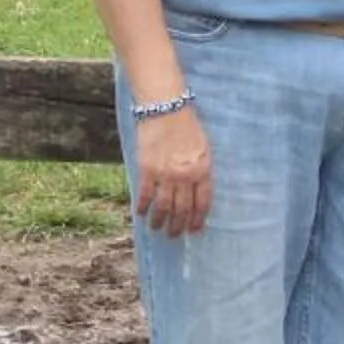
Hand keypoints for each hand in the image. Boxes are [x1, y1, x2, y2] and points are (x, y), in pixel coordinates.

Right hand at [135, 107, 213, 234]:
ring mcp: (165, 175)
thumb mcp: (203, 149)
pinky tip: (140, 213)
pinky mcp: (147, 170)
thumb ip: (201, 171)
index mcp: (203, 171)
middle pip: (182, 210)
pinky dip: (142, 207)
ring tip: (157, 228)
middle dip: (178, 226)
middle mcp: (185, 177)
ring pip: (163, 207)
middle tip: (174, 235)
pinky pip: (145, 195)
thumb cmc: (187, 126)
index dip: (197, 220)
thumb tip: (196, 193)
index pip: (202, 204)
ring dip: (159, 221)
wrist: (166, 108)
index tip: (194, 231)